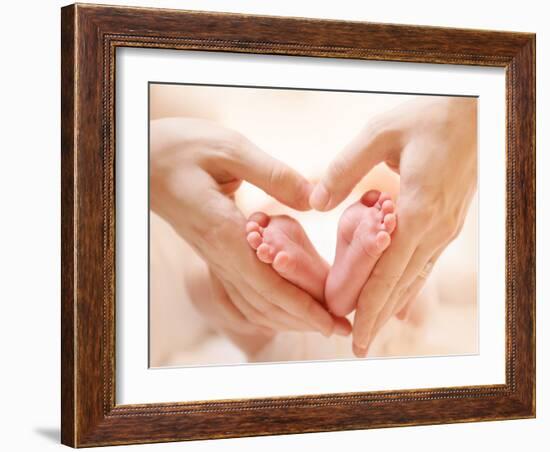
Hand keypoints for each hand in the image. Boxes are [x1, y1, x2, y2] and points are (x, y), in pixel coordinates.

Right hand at [150, 117, 350, 337]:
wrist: (140, 160)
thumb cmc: (181, 148)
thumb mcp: (229, 149)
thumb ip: (273, 174)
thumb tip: (314, 198)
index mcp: (224, 231)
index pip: (268, 282)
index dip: (303, 307)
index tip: (332, 323)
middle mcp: (218, 251)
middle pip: (263, 301)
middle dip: (303, 318)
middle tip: (339, 328)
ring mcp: (213, 254)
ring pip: (251, 300)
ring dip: (286, 315)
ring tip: (318, 321)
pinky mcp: (212, 250)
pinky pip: (239, 288)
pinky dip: (265, 303)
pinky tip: (281, 306)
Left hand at [309, 97, 476, 355]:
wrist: (475, 110)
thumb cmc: (428, 116)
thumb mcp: (380, 133)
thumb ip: (345, 168)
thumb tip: (315, 202)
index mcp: (419, 210)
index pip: (389, 273)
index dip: (370, 307)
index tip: (356, 335)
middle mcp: (436, 227)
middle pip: (403, 284)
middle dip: (380, 316)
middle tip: (359, 346)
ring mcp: (445, 226)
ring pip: (416, 276)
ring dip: (393, 304)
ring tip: (373, 327)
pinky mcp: (447, 220)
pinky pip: (424, 261)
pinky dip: (407, 283)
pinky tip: (398, 295)